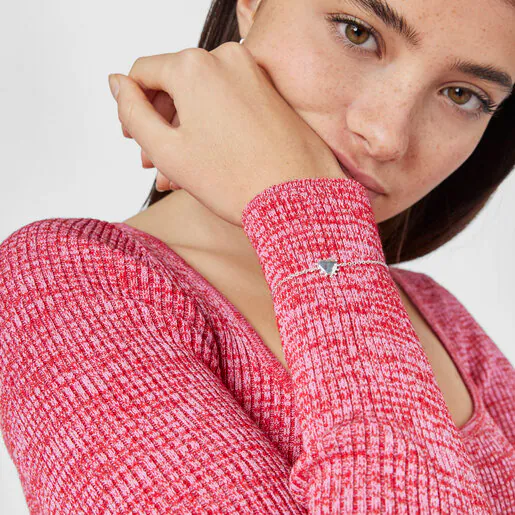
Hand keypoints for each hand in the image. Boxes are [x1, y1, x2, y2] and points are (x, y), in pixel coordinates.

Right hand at [109, 42, 348, 225]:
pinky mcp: (268, 90)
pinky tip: (205, 159)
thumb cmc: (236, 181)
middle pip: (173, 84)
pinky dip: (210, 124)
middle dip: (159, 122)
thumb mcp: (167, 150)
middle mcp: (224, 58)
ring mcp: (251, 72)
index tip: (132, 137)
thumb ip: (132, 112)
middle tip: (153, 161)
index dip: (130, 105)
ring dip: (183, 128)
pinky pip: (226, 101)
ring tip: (177, 171)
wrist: (297, 198)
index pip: (142, 72)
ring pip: (200, 95)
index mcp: (193, 66)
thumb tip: (117, 83)